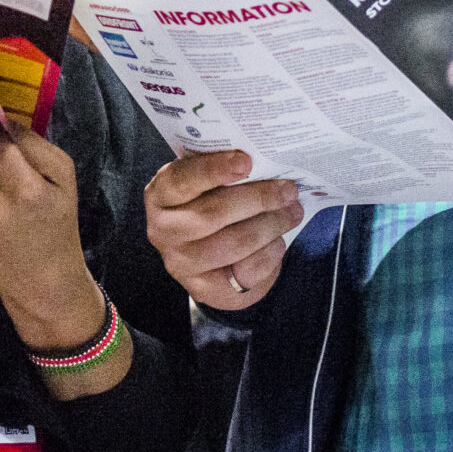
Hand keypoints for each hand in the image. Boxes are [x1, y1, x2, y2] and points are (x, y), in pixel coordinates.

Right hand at [145, 150, 302, 310]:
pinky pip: (247, 271)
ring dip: (272, 225)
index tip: (246, 161)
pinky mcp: (204, 290)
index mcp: (159, 195)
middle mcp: (162, 230)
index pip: (183, 179)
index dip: (214, 169)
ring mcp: (180, 263)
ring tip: (293, 211)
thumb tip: (265, 163)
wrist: (210, 258)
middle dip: (259, 198)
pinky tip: (277, 240)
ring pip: (235, 242)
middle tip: (289, 190)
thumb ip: (224, 173)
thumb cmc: (212, 206)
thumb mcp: (207, 184)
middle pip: (215, 212)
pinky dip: (270, 252)